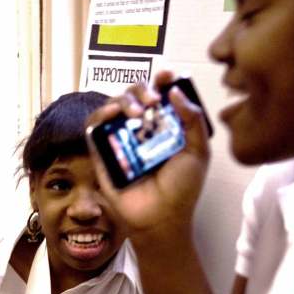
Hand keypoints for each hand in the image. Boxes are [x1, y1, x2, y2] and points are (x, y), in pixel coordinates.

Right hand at [86, 71, 211, 241]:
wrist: (161, 217)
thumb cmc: (182, 189)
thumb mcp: (198, 152)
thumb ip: (193, 120)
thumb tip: (175, 91)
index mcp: (166, 125)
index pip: (161, 93)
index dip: (163, 79)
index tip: (168, 75)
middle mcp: (142, 128)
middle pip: (136, 94)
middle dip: (144, 90)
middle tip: (154, 102)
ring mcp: (121, 138)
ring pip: (115, 104)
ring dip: (126, 100)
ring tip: (138, 114)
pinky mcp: (102, 150)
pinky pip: (95, 124)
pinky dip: (102, 113)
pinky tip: (114, 115)